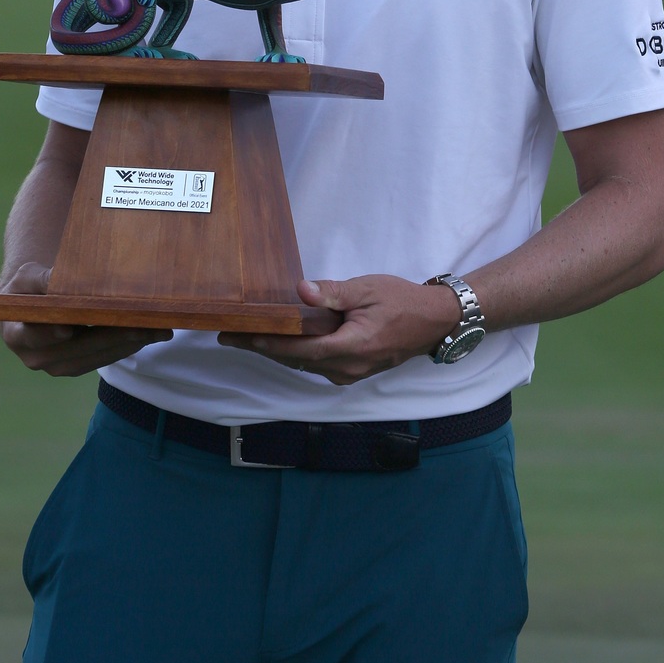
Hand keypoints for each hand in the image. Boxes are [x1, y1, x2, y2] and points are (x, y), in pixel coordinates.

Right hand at [0, 263, 171, 377]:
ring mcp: (57, 366)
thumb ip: (40, 280)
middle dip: (111, 336)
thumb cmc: (30, 286)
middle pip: (76, 349)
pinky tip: (149, 334)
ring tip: (158, 330)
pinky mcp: (77, 367)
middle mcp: (35, 357)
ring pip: (95, 357)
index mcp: (15, 333)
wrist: (34, 303)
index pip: (32, 336)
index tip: (69, 328)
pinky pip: (103, 359)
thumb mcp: (28, 276)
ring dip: (128, 344)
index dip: (51, 333)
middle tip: (143, 325)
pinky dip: (127, 346)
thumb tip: (58, 282)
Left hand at [217, 274, 458, 385]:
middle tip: (229, 337)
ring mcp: (351, 373)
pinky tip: (280, 341)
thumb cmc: (403, 301)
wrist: (434, 322)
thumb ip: (333, 293)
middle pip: (296, 360)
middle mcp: (347, 368)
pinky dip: (296, 353)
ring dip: (276, 351)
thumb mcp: (368, 289)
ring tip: (246, 338)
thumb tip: (301, 290)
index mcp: (351, 347)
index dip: (267, 343)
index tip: (239, 336)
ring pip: (304, 364)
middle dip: (261, 348)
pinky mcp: (353, 370)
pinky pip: (317, 364)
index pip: (299, 348)